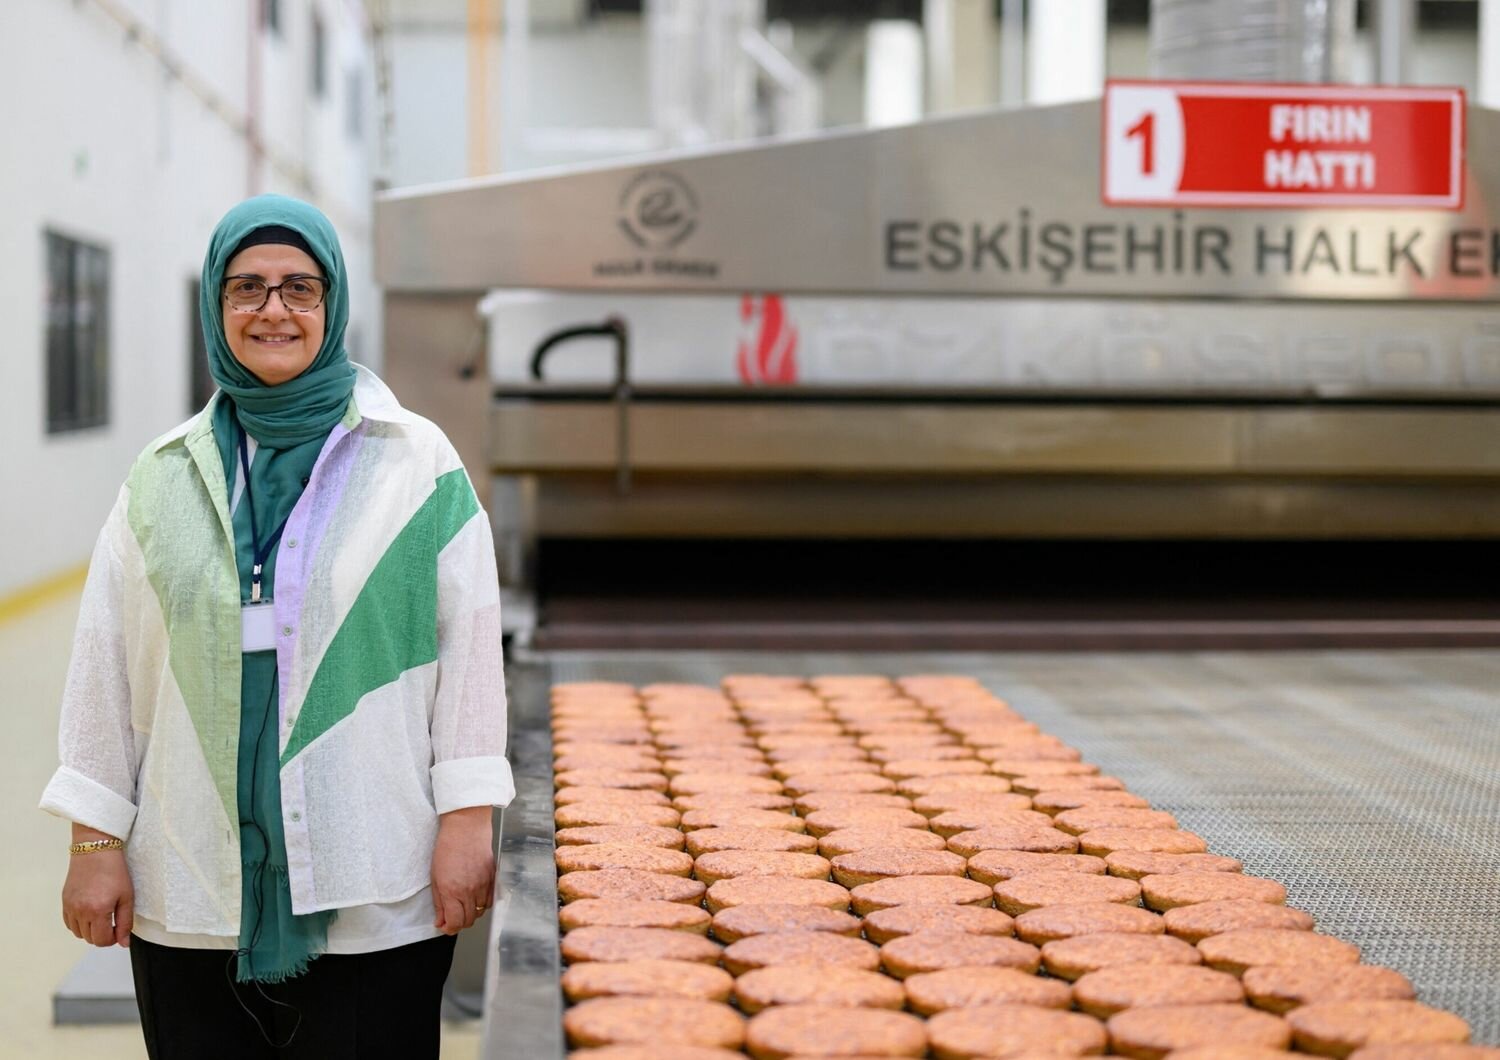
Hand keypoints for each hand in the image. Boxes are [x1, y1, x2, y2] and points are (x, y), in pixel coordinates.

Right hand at [62, 826, 132, 947]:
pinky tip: (89, 914)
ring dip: (90, 930)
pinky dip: (79, 924)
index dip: (112, 939)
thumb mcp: (127, 896)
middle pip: (89, 939)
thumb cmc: (115, 871)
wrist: (95, 851)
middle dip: (102, 935)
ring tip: (101, 917)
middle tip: (112, 923)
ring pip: (78, 933)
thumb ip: (125, 922)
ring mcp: (70, 907)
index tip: (118, 930)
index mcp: (98, 911)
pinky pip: (69, 923)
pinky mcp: (64, 901)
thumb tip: (123, 943)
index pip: (101, 940)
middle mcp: (80, 911)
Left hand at [431, 806, 494, 934]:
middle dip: (458, 923)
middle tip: (451, 915)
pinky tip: (475, 895)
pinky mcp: (493, 879)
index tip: (443, 924)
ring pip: (480, 913)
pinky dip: (483, 903)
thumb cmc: (447, 848)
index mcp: (452, 891)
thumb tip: (440, 921)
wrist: (466, 828)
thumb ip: (439, 902)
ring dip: (471, 913)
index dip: (448, 928)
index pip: (455, 923)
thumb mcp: (435, 877)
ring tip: (463, 903)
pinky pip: (490, 901)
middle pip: (468, 921)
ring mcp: (484, 885)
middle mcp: (470, 891)